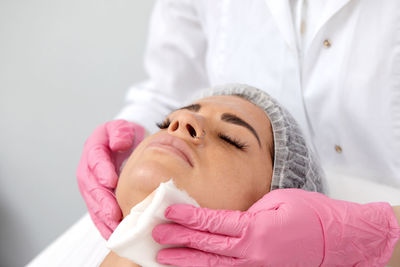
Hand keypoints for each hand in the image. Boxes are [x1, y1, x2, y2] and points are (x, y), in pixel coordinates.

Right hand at [77, 120, 144, 238]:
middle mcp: (88, 169)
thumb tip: (119, 143)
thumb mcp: (123, 127)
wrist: (124, 145)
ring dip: (103, 218)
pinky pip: (98, 214)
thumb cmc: (125, 136)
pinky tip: (113, 236)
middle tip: (113, 214)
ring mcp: (91, 186)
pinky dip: (104, 226)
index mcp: (94, 148)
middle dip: (102, 202)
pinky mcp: (97, 199)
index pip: (95, 158)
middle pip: (92, 187)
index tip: (111, 181)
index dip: (102, 170)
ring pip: (93, 204)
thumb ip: (120, 131)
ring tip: (115, 230)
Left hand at [152, 189, 399, 265]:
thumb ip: (246, 213)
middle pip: (208, 248)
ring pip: (215, 266)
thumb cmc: (310, 214)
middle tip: (156, 239)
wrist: (339, 239)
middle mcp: (253, 253)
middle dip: (180, 243)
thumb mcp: (276, 202)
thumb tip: (225, 221)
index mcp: (255, 230)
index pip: (212, 223)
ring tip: (164, 260)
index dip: (188, 218)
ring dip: (188, 262)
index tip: (167, 213)